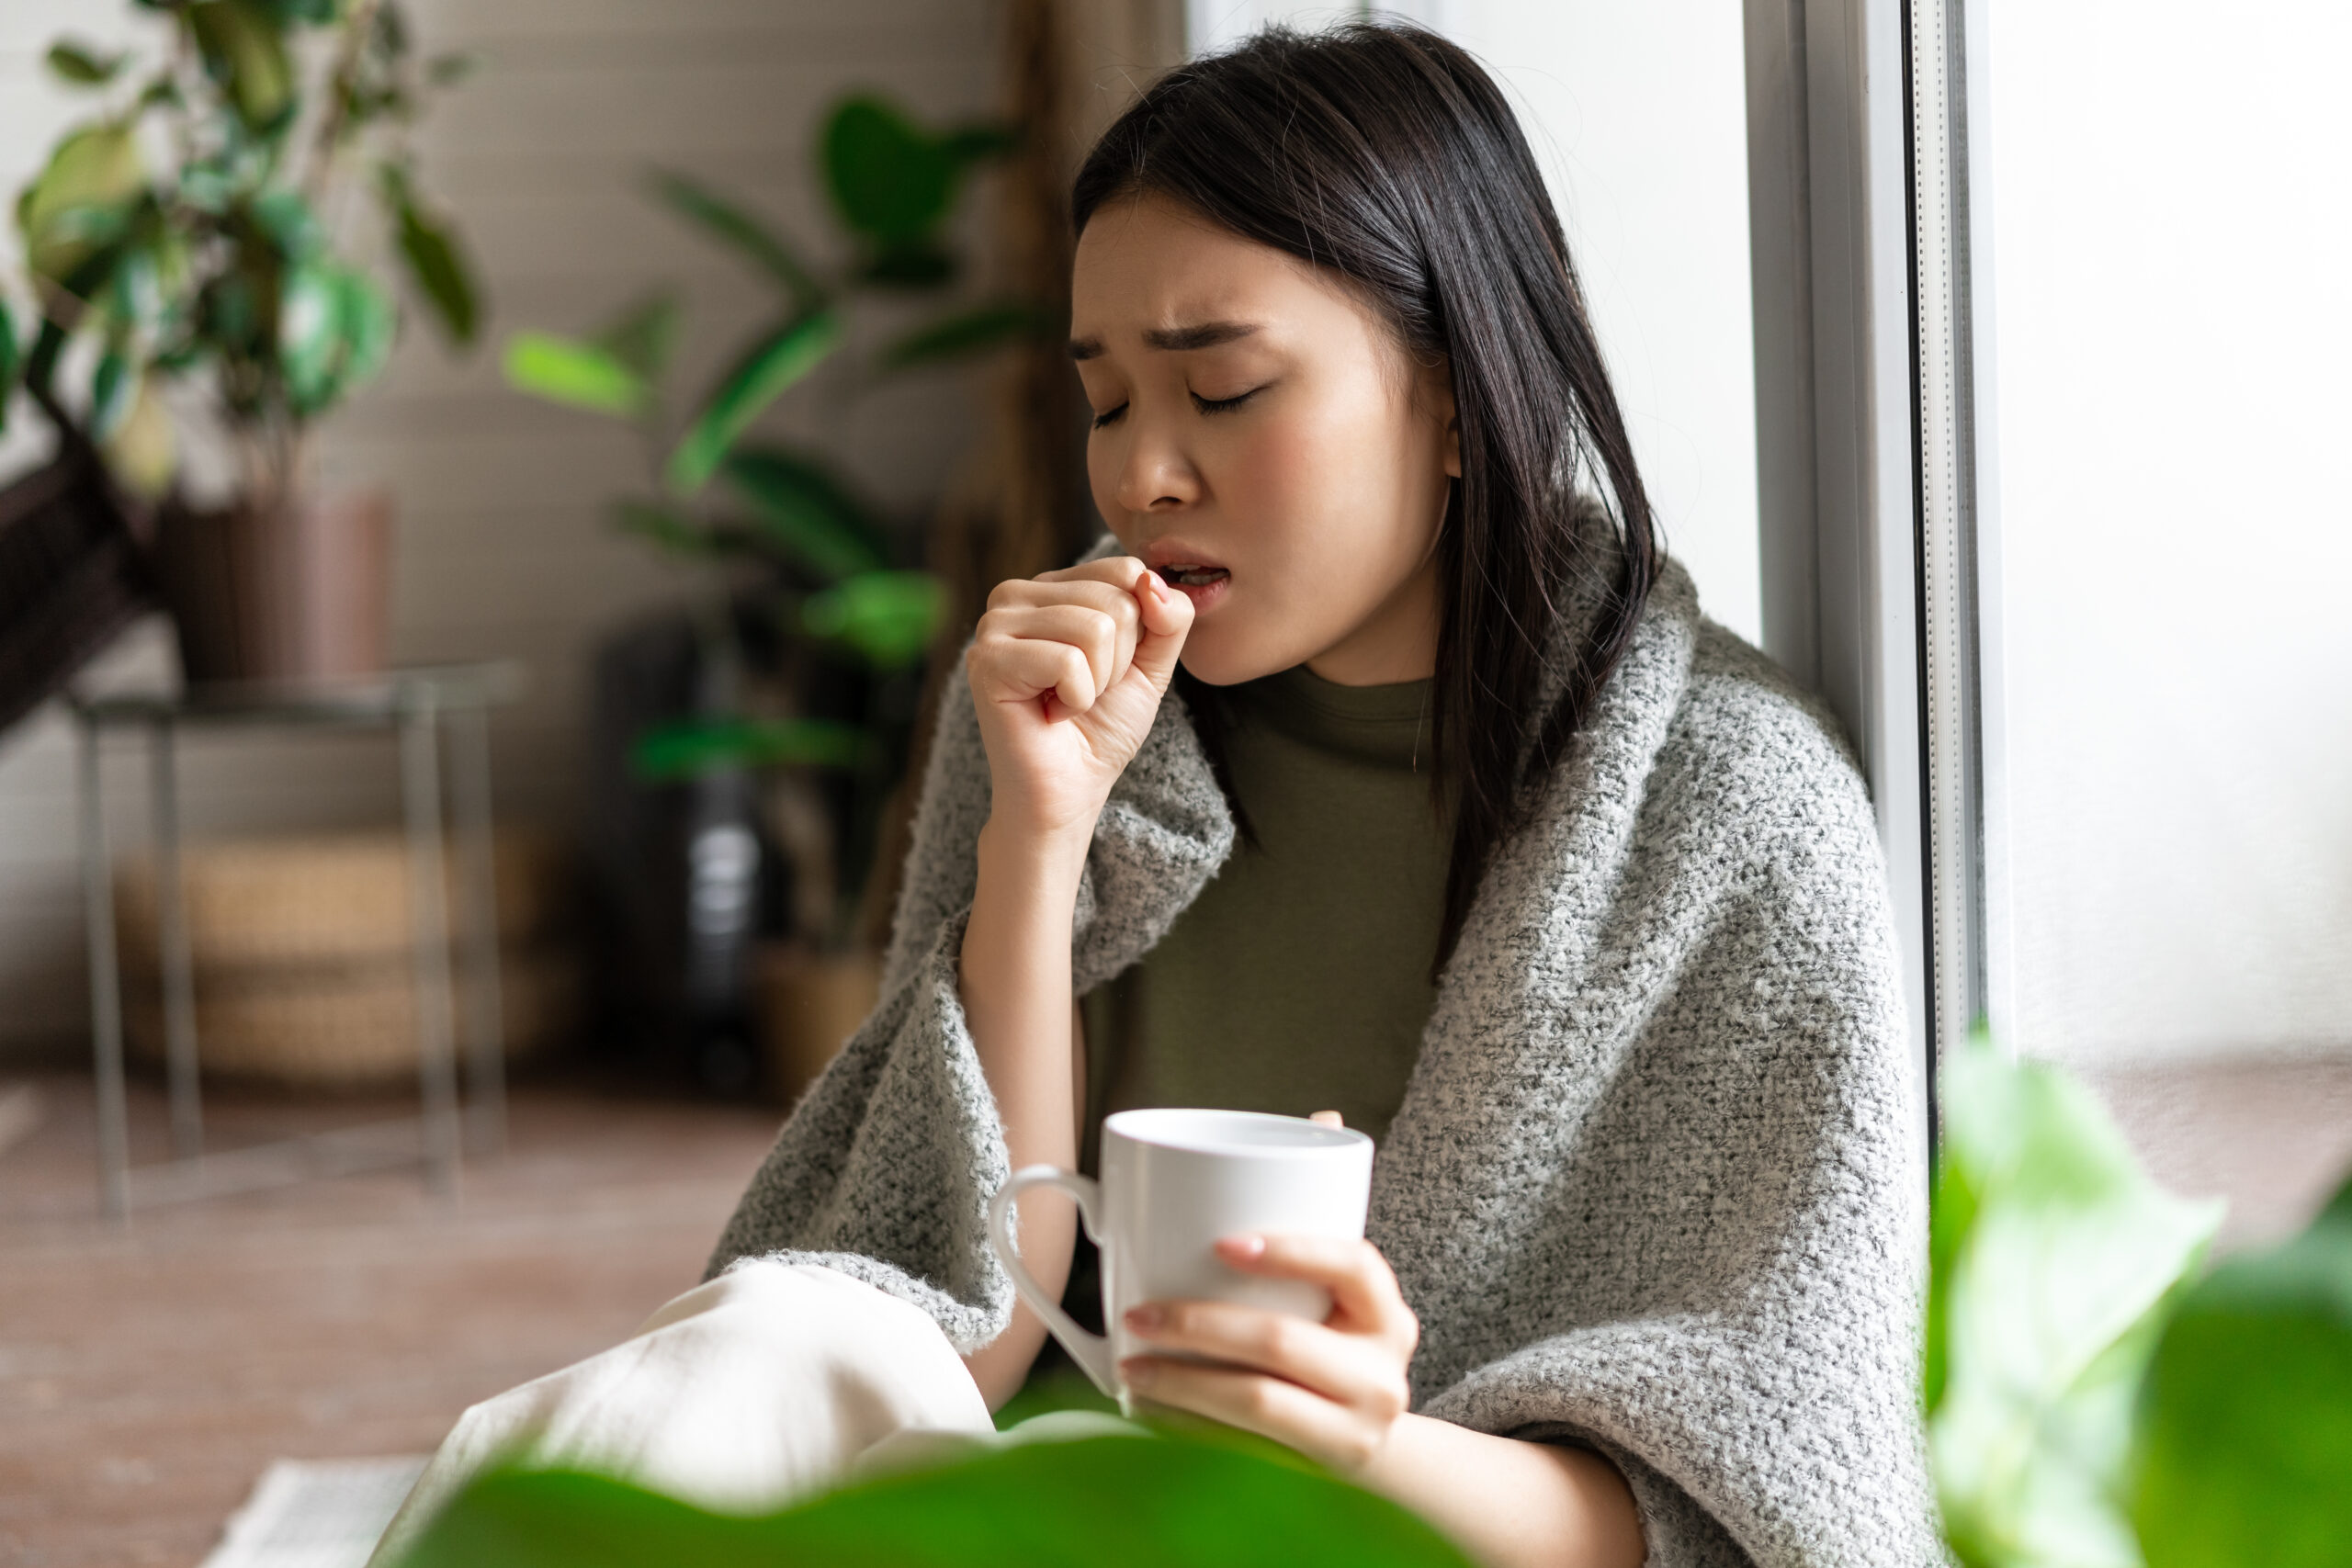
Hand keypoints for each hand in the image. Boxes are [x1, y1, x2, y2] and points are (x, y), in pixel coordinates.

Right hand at [965, 557, 1192, 838]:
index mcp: (1050, 586)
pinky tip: (1050, 713)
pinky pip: (1069, 661)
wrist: (1069, 790)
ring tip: (1066, 702)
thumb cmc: (1101, 728)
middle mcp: (1014, 594)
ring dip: (1098, 682)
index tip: (1107, 668)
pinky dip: (1076, 699)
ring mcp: (994, 624)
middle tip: (1084, 692)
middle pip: (1115, 601)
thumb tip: (1152, 580)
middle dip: (1119, 661)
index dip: (1139, 631)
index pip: (1126, 571)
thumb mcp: (1150, 664)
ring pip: (1096, 628)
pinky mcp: (987, 661)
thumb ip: (1169, 617)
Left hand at [1118, 1231, 1421, 1476]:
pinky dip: (1188, 1423)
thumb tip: (1183, 1237)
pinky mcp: (1316, 1471)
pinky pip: (1241, 1444)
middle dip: (1199, 1325)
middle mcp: (1378, 1376)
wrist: (1368, 1447)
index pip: (1352, 1267)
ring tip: (1134, 1369)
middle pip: (1283, 1340)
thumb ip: (1291, 1282)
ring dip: (1181, 1381)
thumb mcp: (1338, 1316)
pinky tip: (1154, 1409)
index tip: (1221, 1244)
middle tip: (1142, 1317)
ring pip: (1257, 1398)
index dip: (1289, 1251)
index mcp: (1384, 1318)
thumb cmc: (1335, 1366)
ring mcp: (1354, 1431)